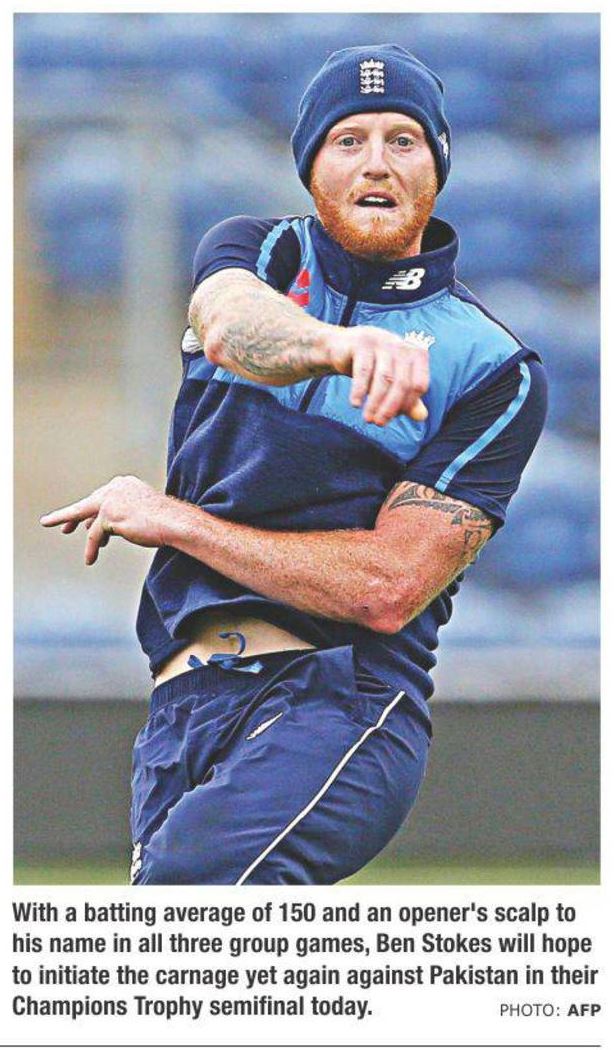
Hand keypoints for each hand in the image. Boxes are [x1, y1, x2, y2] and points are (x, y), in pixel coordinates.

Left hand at [40, 475, 179, 564]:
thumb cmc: (165, 521)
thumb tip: (104, 530)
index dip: (91, 511)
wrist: (175, 523)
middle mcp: (115, 488)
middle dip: (72, 514)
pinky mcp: (108, 515)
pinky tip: (90, 558)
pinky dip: (91, 548)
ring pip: (84, 515)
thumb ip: (122, 516)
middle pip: (88, 503)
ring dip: (74, 527)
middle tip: (62, 526)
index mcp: (124, 484)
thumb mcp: (141, 513)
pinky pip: (94, 535)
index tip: (83, 521)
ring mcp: (110, 500)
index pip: (101, 497)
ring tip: (63, 532)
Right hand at [327, 325, 429, 425]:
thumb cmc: (373, 367)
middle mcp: (402, 346)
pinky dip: (359, 391)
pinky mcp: (362, 342)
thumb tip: (422, 416)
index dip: (408, 404)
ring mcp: (382, 341)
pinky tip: (355, 404)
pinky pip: (363, 371)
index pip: (419, 384)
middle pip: (402, 383)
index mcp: (416, 354)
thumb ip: (408, 400)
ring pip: (384, 378)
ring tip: (367, 419)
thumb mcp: (392, 383)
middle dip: (390, 407)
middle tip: (379, 423)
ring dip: (375, 402)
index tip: (393, 417)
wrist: (342, 347)